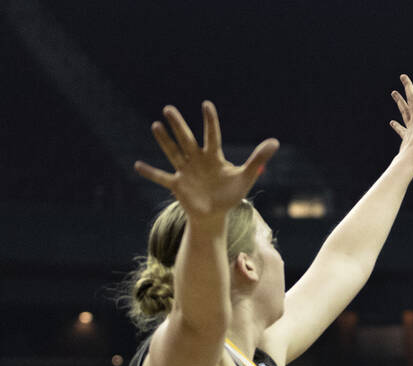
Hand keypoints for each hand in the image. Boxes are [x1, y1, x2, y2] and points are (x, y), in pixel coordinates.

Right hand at [134, 102, 277, 220]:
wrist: (215, 215)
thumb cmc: (230, 194)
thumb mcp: (246, 177)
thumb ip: (258, 159)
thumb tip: (275, 141)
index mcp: (213, 157)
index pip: (212, 136)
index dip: (210, 122)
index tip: (206, 105)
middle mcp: (197, 160)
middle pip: (187, 140)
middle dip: (178, 125)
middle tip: (168, 109)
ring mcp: (185, 172)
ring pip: (173, 153)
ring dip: (164, 141)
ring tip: (156, 125)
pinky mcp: (177, 186)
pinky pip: (161, 178)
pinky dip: (150, 173)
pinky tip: (137, 165)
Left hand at [390, 70, 412, 164]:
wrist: (412, 158)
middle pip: (411, 99)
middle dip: (408, 87)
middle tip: (403, 76)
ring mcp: (410, 127)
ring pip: (404, 110)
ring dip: (399, 101)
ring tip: (394, 93)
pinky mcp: (406, 136)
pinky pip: (400, 129)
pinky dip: (396, 125)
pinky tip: (392, 122)